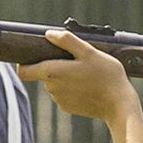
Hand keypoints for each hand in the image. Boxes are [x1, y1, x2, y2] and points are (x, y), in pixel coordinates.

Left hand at [25, 30, 140, 122]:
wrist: (119, 105)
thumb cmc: (106, 76)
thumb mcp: (89, 52)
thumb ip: (67, 41)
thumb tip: (49, 34)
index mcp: (53, 73)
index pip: (24, 71)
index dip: (24, 62)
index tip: (33, 55)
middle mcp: (52, 88)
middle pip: (43, 73)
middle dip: (53, 65)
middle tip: (74, 60)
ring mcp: (60, 100)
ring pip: (54, 83)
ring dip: (63, 76)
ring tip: (84, 72)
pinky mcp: (68, 108)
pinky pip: (63, 93)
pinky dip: (71, 88)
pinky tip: (87, 85)